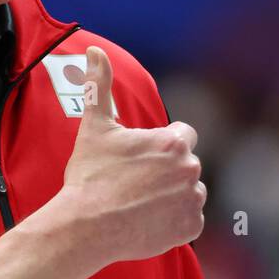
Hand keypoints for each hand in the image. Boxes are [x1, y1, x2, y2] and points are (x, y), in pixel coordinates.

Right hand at [57, 46, 206, 278]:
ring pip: (188, 193)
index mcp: (173, 142)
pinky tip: (147, 221)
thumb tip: (94, 51)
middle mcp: (190, 169)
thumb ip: (100, 86)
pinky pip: (189, 221)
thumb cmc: (90, 176)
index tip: (142, 159)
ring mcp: (192, 200)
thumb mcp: (95, 128)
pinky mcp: (190, 227)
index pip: (183, 136)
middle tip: (134, 184)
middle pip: (185, 166)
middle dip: (166, 173)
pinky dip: (173, 222)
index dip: (162, 146)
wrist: (86, 226)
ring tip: (140, 204)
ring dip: (172, 197)